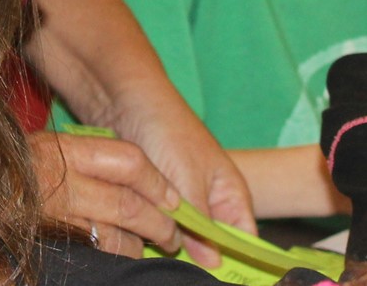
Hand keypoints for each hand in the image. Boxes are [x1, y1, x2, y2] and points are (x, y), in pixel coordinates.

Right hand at [29, 131, 183, 259]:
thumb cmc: (3, 164)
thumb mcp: (40, 147)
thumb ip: (80, 158)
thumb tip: (135, 174)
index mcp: (62, 150)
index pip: (126, 161)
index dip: (156, 181)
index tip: (172, 197)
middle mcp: (58, 183)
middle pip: (126, 203)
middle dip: (158, 222)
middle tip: (173, 234)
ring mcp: (49, 217)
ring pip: (112, 235)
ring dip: (138, 245)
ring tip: (149, 248)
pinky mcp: (44, 243)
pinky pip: (90, 253)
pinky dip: (111, 256)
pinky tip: (119, 258)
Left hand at [109, 104, 254, 266]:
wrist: (123, 98)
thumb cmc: (166, 131)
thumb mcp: (187, 181)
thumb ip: (201, 224)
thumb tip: (214, 264)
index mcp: (230, 193)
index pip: (244, 239)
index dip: (238, 262)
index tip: (221, 282)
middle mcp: (207, 199)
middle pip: (210, 244)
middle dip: (198, 259)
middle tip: (183, 273)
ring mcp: (178, 198)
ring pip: (179, 237)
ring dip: (169, 244)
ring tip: (158, 255)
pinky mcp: (151, 197)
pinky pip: (155, 224)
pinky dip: (148, 233)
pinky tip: (137, 242)